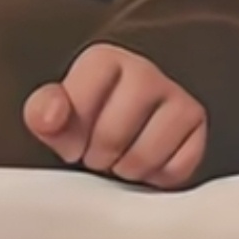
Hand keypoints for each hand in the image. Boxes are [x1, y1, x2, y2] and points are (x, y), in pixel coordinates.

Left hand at [23, 42, 207, 187]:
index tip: (73, 142)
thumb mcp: (55, 115)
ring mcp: (175, 94)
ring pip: (146, 155)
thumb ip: (42, 113)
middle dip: (100, 156)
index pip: (79, 104)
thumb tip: (50, 117)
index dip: (72, 135)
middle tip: (98, 154)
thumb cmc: (89, 119)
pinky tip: (149, 164)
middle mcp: (143, 70)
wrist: (129, 127)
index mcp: (103, 60)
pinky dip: (158, 178)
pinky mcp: (196, 123)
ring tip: (122, 159)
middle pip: (113, 134)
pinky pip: (176, 169)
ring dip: (128, 169)